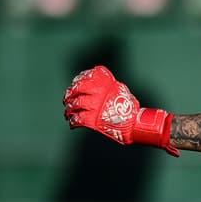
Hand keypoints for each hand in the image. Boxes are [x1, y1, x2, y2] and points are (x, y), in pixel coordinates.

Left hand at [63, 66, 178, 155]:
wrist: (134, 123)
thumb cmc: (128, 107)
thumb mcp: (120, 89)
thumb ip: (107, 85)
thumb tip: (99, 84)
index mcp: (104, 84)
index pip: (85, 78)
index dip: (77, 81)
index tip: (74, 85)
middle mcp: (98, 93)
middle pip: (77, 90)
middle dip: (69, 94)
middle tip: (66, 99)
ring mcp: (94, 107)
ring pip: (75, 105)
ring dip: (69, 109)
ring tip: (68, 112)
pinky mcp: (92, 120)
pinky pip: (78, 119)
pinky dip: (73, 122)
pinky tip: (72, 123)